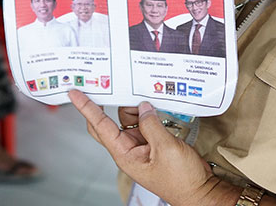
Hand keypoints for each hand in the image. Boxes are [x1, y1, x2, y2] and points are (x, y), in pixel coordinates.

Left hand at [69, 90, 235, 205]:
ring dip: (137, 108)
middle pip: (110, 121)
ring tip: (149, 101)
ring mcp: (141, 146)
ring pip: (129, 118)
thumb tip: (143, 107)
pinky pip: (145, 123)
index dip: (86, 108)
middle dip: (110, 104)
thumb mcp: (166, 147)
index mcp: (125, 154)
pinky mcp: (154, 143)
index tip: (74, 93)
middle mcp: (129, 149)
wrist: (201, 192)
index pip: (100, 126)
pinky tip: (156, 107)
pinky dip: (148, 114)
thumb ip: (151, 124)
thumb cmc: (182, 180)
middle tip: (106, 84)